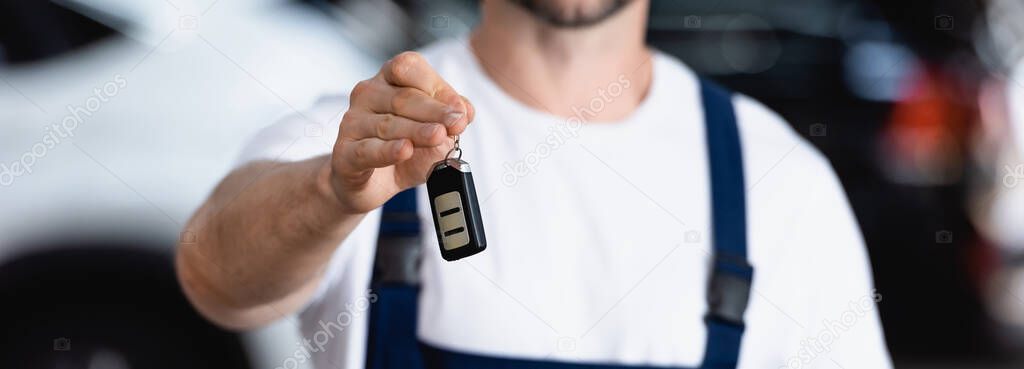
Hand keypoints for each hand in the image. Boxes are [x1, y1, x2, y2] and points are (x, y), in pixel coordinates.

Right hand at [326, 51, 474, 213]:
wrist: (370, 185)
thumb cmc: (404, 150)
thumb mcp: (435, 132)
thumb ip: (450, 118)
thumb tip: (466, 110)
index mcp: (388, 79)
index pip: (408, 68)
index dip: (437, 86)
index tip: (459, 110)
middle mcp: (367, 94)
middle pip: (402, 98)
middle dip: (434, 111)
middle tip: (457, 124)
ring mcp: (352, 123)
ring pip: (388, 124)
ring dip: (417, 130)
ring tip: (438, 136)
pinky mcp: (344, 153)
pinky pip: (368, 150)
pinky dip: (388, 150)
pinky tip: (405, 150)